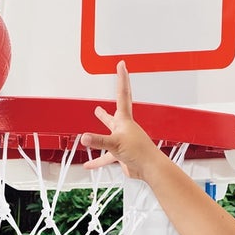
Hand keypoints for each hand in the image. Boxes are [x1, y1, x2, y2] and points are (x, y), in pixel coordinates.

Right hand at [81, 65, 164, 180]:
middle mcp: (124, 129)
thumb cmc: (140, 152)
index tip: (122, 65)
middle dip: (109, 100)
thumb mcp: (115, 144)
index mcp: (125, 121)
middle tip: (109, 84)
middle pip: (114, 113)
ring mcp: (123, 141)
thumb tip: (84, 138)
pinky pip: (106, 156)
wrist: (150, 169)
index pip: (122, 94)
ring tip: (98, 114)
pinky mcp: (122, 154)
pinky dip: (98, 160)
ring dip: (102, 127)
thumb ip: (98, 140)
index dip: (121, 78)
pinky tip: (89, 164)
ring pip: (109, 134)